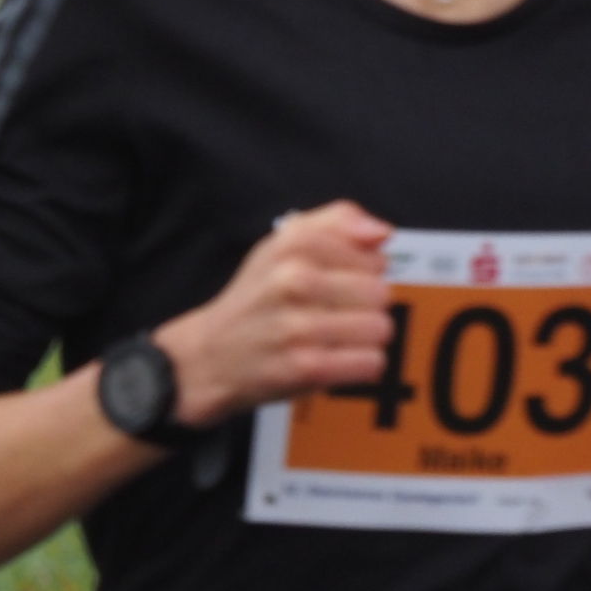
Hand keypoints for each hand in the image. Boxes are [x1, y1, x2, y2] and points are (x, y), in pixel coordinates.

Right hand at [148, 201, 394, 425]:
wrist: (207, 356)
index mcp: (292, 246)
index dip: (362, 274)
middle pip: (380, 294)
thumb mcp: (282, 245)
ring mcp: (298, 326)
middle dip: (364, 308)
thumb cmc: (255, 299)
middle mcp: (293, 281)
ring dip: (363, 339)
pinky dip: (359, 367)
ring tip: (333, 339)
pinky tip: (334, 360)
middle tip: (331, 315)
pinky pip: (371, 363)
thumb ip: (337, 223)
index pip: (374, 258)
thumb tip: (382, 233)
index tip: (334, 284)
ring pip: (380, 328)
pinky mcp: (306, 367)